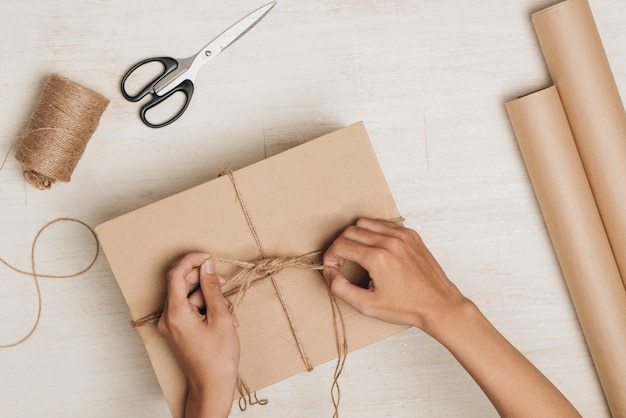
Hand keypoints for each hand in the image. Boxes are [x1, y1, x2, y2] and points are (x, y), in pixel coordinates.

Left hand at [158, 253, 239, 417]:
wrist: (212, 385)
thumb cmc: (218, 356)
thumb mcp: (221, 316)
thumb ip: (212, 288)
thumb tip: (207, 265)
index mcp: (175, 312)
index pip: (176, 274)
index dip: (192, 260)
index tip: (208, 257)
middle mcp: (168, 317)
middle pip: (183, 285)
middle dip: (205, 281)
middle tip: (224, 284)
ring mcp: (172, 324)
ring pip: (190, 297)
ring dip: (211, 299)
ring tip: (229, 314)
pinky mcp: (178, 330)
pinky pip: (190, 310)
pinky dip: (207, 309)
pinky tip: (223, 319)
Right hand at [322, 217, 466, 333]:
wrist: (438, 305)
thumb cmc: (406, 307)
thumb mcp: (367, 306)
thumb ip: (341, 289)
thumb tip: (328, 272)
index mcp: (378, 258)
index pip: (341, 245)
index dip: (330, 256)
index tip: (332, 266)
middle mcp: (390, 242)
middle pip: (350, 231)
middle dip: (340, 245)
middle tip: (341, 261)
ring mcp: (402, 235)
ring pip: (365, 223)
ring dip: (355, 236)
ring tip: (356, 254)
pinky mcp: (411, 235)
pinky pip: (383, 224)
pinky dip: (373, 232)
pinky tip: (373, 248)